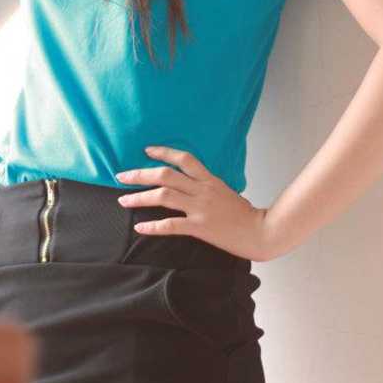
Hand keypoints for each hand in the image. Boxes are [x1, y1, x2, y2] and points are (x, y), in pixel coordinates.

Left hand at [115, 146, 271, 261]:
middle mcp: (202, 190)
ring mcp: (200, 208)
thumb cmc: (245, 213)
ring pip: (163, 197)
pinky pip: (171, 225)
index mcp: (210, 179)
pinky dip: (152, 226)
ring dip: (140, 197)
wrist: (261, 231)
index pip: (184, 159)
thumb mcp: (226, 191)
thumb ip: (207, 186)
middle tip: (121, 175)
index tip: (146, 150)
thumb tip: (189, 183)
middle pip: (166, 176)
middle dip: (140, 174)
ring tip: (123, 200)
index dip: (163, 152)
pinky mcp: (199, 228)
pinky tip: (140, 227)